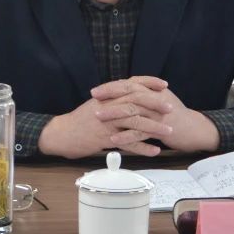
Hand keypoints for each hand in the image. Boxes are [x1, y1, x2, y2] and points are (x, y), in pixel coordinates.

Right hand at [38, 77, 174, 158]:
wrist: (62, 134)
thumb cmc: (80, 120)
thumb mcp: (96, 104)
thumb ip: (113, 99)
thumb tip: (130, 96)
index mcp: (107, 95)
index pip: (131, 84)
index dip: (149, 82)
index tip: (164, 85)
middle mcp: (108, 106)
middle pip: (136, 101)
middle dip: (156, 104)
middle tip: (171, 108)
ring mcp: (106, 122)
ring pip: (134, 122)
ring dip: (154, 127)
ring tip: (169, 132)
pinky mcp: (104, 138)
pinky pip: (127, 143)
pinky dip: (142, 147)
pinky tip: (154, 150)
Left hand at [92, 77, 220, 153]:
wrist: (196, 130)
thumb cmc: (176, 117)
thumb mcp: (160, 101)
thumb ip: (144, 96)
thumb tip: (124, 94)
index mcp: (154, 91)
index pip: (129, 84)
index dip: (112, 87)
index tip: (96, 91)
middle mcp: (156, 99)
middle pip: (129, 93)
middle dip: (109, 96)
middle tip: (94, 100)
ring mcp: (159, 114)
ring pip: (133, 110)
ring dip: (114, 114)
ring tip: (99, 118)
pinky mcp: (162, 129)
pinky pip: (141, 132)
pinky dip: (126, 135)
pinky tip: (114, 139)